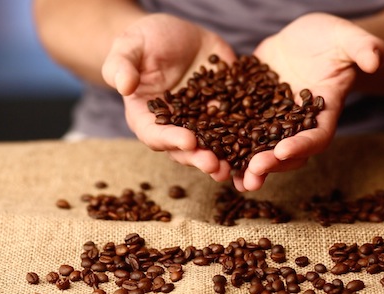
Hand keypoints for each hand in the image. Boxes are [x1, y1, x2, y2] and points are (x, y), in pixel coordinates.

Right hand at [102, 14, 235, 180]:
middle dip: (201, 158)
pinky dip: (248, 138)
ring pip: (213, 144)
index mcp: (146, 117)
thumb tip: (124, 85)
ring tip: (238, 168)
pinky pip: (237, 125)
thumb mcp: (129, 47)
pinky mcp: (224, 109)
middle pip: (186, 149)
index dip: (171, 140)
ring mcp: (201, 120)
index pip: (155, 134)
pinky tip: (260, 145)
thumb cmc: (143, 41)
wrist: (174, 34)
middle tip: (215, 165)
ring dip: (225, 159)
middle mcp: (175, 126)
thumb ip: (122, 66)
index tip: (188, 141)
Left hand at [233, 13, 383, 190]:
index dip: (301, 146)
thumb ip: (363, 48)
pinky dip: (223, 141)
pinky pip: (236, 128)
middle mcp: (296, 124)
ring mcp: (272, 120)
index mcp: (323, 113)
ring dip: (242, 164)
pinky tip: (204, 149)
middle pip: (284, 152)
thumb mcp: (346, 38)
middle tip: (251, 175)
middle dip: (268, 164)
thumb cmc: (333, 39)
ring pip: (257, 147)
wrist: (306, 39)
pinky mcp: (252, 109)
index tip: (283, 151)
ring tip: (224, 175)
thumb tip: (375, 59)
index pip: (316, 136)